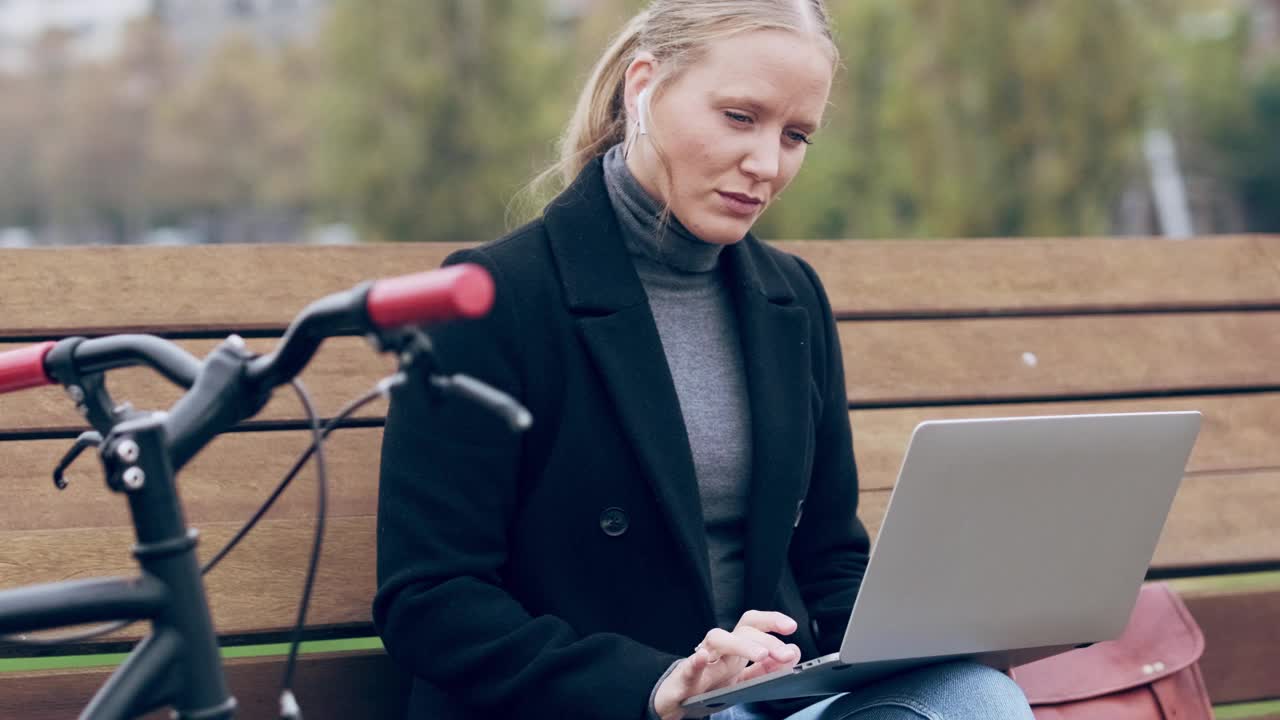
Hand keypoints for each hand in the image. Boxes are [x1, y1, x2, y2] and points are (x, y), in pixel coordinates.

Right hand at [653, 610, 802, 719]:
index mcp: (735, 648)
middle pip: (742, 630)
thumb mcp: (743, 679)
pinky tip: (703, 658)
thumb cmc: (709, 686)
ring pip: (718, 640)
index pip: (754, 625)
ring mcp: (701, 659)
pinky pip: (688, 667)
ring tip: (760, 655)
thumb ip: (767, 668)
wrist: (676, 702)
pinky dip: (696, 662)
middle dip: (766, 639)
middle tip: (785, 653)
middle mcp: (719, 648)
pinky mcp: (684, 677)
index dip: (772, 621)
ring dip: (741, 645)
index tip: (791, 627)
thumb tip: (793, 651)